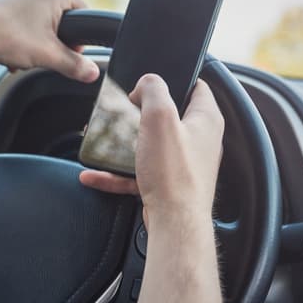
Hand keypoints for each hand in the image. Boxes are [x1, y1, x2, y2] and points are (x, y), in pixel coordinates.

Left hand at [0, 0, 99, 82]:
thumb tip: (92, 72)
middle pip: (61, 22)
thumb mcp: (48, 56)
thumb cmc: (5, 37)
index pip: (83, 14)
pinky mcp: (6, 4)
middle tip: (43, 57)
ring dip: (36, 45)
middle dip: (53, 44)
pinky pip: (25, 24)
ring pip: (41, 25)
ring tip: (23, 56)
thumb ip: (74, 64)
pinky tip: (12, 54)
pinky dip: (22, 40)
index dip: (80, 38)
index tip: (70, 54)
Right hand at [79, 75, 223, 228]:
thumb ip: (153, 90)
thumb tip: (147, 83)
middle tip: (122, 112)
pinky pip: (139, 172)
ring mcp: (183, 163)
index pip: (196, 86)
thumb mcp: (160, 118)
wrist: (174, 223)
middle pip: (167, 116)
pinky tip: (96, 174)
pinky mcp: (168, 182)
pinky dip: (117, 173)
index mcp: (205, 119)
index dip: (173, 79)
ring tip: (104, 143)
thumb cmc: (174, 174)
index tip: (150, 82)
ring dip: (124, 145)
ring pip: (150, 145)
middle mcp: (199, 140)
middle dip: (139, 114)